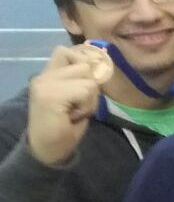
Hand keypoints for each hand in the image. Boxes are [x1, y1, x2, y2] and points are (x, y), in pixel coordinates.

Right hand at [26, 45, 113, 165]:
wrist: (48, 150)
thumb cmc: (64, 127)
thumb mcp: (76, 99)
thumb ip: (82, 81)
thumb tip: (101, 65)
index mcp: (47, 75)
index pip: (66, 51)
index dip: (83, 62)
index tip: (88, 83)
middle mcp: (43, 76)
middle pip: (83, 64)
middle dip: (91, 85)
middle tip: (79, 105)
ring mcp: (44, 84)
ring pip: (88, 78)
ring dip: (90, 98)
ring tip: (76, 111)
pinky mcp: (50, 95)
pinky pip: (86, 90)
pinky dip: (87, 105)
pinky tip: (74, 116)